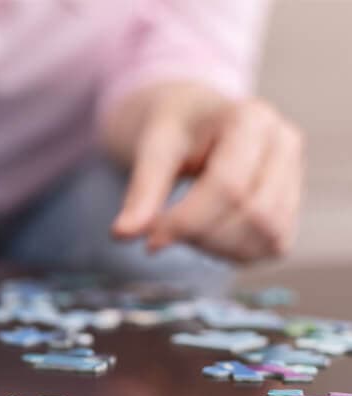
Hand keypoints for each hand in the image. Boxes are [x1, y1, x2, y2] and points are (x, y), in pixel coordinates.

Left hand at [111, 86, 304, 261]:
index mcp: (251, 119)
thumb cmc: (175, 128)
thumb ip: (142, 191)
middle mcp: (284, 144)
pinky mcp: (291, 205)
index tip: (150, 240)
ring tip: (182, 231)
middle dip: (202, 235)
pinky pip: (272, 246)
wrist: (197, 119)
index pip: (228, 186)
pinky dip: (234, 254)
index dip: (187, 221)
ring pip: (268, 235)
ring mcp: (295, 176)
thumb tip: (123, 234)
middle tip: (161, 235)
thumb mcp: (152, 148)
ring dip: (217, 248)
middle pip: (253, 214)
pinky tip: (204, 238)